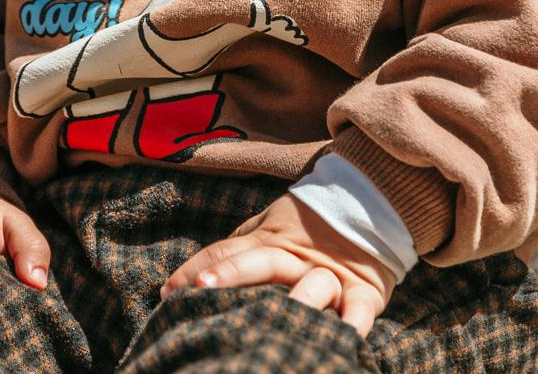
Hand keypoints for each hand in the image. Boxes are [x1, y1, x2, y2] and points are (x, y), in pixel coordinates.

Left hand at [161, 193, 397, 335]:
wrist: (369, 203)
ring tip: (272, 318)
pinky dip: (355, 320)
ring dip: (295, 300)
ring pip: (312, 285)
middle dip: (232, 273)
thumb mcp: (270, 226)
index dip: (199, 268)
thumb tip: (192, 276)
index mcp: (270, 241)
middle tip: (202, 288)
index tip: (168, 291)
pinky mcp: (363, 292)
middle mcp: (297, 258)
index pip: (228, 251)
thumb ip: (240, 246)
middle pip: (262, 261)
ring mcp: (330, 275)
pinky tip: (346, 334)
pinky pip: (360, 307)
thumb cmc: (308, 226)